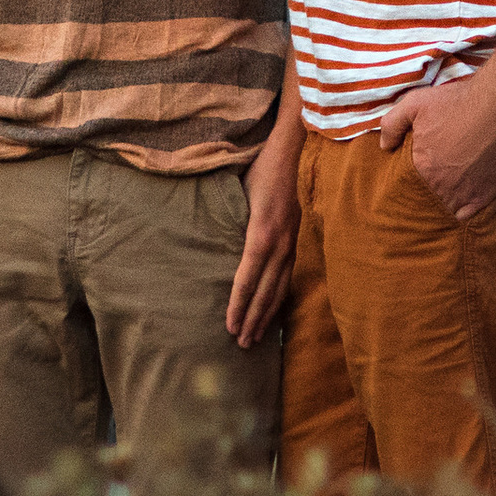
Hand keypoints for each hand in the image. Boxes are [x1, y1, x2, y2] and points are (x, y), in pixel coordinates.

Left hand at [226, 132, 298, 346]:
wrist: (290, 151)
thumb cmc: (256, 165)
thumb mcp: (234, 186)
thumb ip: (223, 213)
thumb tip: (200, 234)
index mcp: (261, 230)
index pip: (248, 276)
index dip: (239, 303)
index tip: (230, 326)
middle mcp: (280, 241)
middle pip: (265, 289)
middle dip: (253, 318)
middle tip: (241, 344)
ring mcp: (291, 242)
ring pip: (279, 287)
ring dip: (267, 314)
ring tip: (256, 337)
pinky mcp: (295, 240)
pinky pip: (287, 277)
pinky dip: (279, 298)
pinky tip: (272, 312)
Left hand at [376, 74, 495, 221]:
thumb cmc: (455, 103)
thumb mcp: (414, 103)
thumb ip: (392, 124)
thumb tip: (384, 146)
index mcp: (422, 166)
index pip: (407, 184)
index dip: (408, 179)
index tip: (413, 172)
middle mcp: (441, 185)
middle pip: (426, 196)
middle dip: (424, 190)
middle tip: (429, 179)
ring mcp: (464, 192)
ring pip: (445, 207)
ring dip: (442, 200)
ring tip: (443, 189)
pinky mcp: (485, 194)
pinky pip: (467, 213)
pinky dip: (462, 209)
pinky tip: (460, 198)